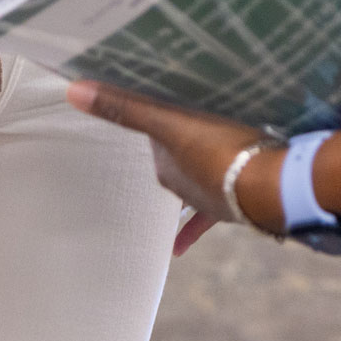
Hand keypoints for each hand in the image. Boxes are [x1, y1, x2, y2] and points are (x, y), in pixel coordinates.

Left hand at [67, 80, 285, 236]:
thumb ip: (125, 107)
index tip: (165, 102)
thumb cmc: (220, 150)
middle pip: (176, 157)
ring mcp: (207, 198)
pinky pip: (206, 220)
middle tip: (186, 119)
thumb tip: (72, 90)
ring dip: (193, 173)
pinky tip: (176, 250)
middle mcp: (182, 186)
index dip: (161, 117)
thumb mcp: (171, 122)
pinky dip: (191, 229)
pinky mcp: (231, 205)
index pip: (157, 135)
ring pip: (194, 180)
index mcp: (166, 166)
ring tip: (193, 159)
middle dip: (178, 143)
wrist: (268, 185)